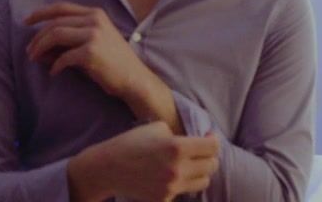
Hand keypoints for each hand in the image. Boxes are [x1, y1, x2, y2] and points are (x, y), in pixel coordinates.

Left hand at [25, 2, 149, 98]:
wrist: (134, 78)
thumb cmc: (113, 63)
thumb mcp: (93, 43)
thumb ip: (70, 40)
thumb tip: (40, 47)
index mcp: (96, 13)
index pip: (62, 7)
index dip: (41, 13)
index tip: (27, 21)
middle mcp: (94, 20)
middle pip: (55, 23)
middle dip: (37, 37)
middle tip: (29, 51)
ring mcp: (93, 35)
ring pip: (55, 35)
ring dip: (40, 48)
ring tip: (35, 59)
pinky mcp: (90, 52)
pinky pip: (63, 57)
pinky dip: (55, 66)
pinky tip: (54, 73)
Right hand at [68, 121, 219, 201]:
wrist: (108, 168)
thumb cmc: (132, 142)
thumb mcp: (158, 128)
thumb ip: (181, 133)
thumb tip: (199, 140)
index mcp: (177, 147)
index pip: (212, 147)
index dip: (213, 140)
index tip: (208, 138)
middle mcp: (177, 169)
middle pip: (212, 165)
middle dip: (209, 156)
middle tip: (200, 151)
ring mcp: (171, 187)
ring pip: (203, 181)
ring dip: (201, 172)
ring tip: (190, 165)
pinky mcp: (164, 200)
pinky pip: (185, 191)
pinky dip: (183, 183)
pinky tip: (173, 175)